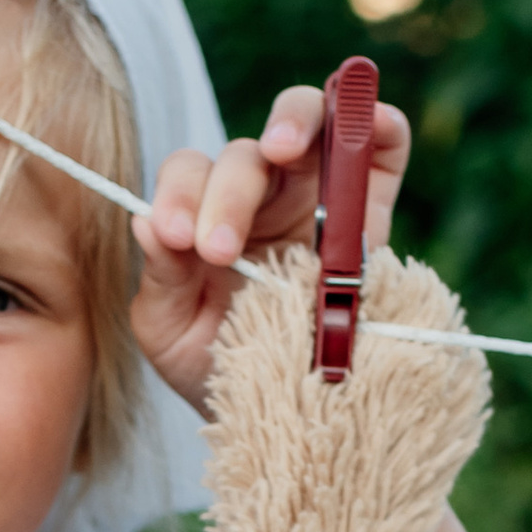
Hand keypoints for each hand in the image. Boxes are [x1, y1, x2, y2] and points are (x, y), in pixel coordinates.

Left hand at [129, 83, 412, 414]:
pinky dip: (377, 123)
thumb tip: (148, 223)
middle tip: (220, 251)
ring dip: (295, 121)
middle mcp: (261, 193)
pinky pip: (382, 144)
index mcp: (206, 213)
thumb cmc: (217, 365)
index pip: (188, 172)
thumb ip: (160, 278)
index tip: (177, 238)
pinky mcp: (372, 207)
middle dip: (228, 193)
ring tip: (281, 150)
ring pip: (309, 120)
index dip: (178, 194)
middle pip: (244, 153)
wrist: (280, 412)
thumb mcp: (171, 332)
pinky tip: (367, 127)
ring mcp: (318, 193)